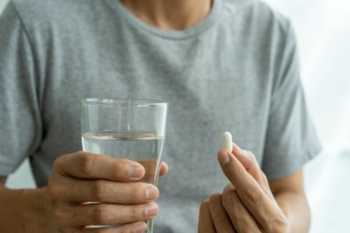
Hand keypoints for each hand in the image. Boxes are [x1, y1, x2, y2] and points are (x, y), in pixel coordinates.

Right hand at [48, 151, 167, 232]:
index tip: (140, 172)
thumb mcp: (98, 169)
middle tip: (153, 192)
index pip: (88, 164)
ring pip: (100, 215)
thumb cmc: (85, 183)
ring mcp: (61, 215)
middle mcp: (59, 189)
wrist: (55, 209)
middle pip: (98, 190)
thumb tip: (161, 167)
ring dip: (131, 212)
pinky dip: (123, 231)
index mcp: (65, 165)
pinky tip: (140, 225)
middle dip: (131, 193)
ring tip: (152, 209)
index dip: (116, 167)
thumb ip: (127, 166)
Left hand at [198, 144, 287, 232]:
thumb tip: (232, 147)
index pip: (252, 194)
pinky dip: (208, 207)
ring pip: (214, 206)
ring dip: (218, 198)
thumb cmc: (262, 210)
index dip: (236, 171)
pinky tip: (219, 213)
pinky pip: (203, 216)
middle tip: (234, 192)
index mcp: (277, 225)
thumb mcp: (263, 191)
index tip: (223, 152)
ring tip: (230, 206)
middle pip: (231, 200)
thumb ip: (250, 168)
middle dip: (229, 188)